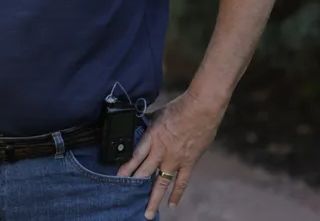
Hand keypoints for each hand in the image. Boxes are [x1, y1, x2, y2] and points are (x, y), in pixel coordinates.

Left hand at [116, 92, 224, 218]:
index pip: (135, 156)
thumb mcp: (157, 114)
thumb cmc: (179, 108)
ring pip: (162, 183)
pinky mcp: (188, 163)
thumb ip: (148, 124)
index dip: (126, 168)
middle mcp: (161, 152)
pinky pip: (181, 182)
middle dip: (135, 185)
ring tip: (148, 213)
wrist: (201, 109)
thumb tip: (140, 124)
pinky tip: (171, 205)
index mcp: (151, 138)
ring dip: (154, 198)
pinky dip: (176, 194)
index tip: (118, 178)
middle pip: (145, 172)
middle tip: (126, 197)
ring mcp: (175, 160)